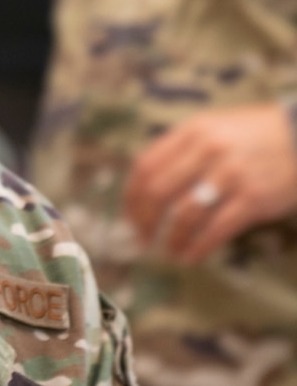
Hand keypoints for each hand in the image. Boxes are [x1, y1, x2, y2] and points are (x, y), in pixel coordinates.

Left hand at [124, 105, 296, 263]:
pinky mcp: (254, 198)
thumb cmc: (256, 137)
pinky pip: (216, 230)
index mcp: (193, 131)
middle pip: (158, 193)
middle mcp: (208, 150)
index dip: (132, 197)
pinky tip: (191, 256)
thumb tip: (144, 187)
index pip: (145, 167)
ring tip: (169, 252)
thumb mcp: (216, 129)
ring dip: (171, 239)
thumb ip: (182, 150)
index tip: (129, 216)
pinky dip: (198, 247)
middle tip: (143, 239)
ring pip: (185, 215)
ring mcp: (232, 174)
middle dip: (144, 222)